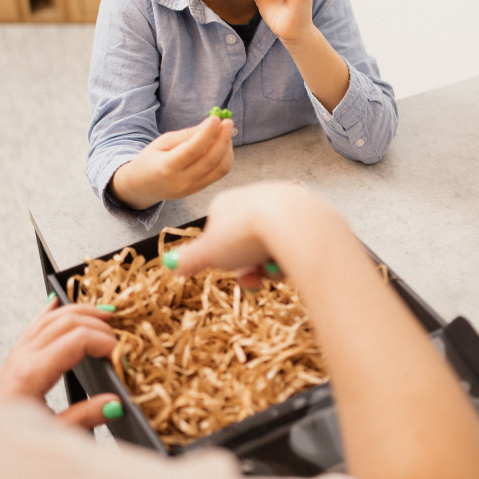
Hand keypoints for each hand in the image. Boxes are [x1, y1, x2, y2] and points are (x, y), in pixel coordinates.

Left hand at [0, 300, 120, 429]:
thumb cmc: (5, 448)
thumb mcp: (51, 437)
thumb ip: (84, 418)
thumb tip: (115, 403)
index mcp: (31, 374)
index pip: (77, 340)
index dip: (104, 343)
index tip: (120, 357)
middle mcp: (21, 359)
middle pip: (65, 322)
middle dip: (97, 324)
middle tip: (118, 337)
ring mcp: (15, 358)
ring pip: (49, 319)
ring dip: (78, 312)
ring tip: (102, 314)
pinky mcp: (12, 362)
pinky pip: (32, 327)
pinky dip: (48, 313)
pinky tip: (55, 304)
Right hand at [112, 115, 234, 208]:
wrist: (144, 186)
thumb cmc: (152, 160)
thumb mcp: (162, 142)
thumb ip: (186, 135)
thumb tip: (210, 124)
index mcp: (167, 168)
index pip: (193, 150)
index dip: (207, 133)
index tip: (215, 118)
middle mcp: (181, 181)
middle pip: (211, 159)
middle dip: (223, 138)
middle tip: (227, 122)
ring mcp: (193, 188)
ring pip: (221, 167)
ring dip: (227, 147)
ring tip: (223, 133)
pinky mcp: (200, 189)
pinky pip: (220, 172)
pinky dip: (225, 157)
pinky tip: (221, 145)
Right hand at [171, 182, 348, 288]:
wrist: (291, 221)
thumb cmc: (244, 234)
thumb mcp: (207, 253)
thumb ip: (188, 259)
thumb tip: (171, 264)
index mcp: (226, 203)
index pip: (218, 231)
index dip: (221, 256)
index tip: (225, 270)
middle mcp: (254, 198)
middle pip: (245, 242)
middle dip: (247, 267)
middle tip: (253, 281)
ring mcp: (282, 204)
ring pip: (270, 244)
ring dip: (268, 265)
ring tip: (272, 270)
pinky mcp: (307, 213)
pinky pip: (293, 242)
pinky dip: (290, 256)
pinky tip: (290, 262)